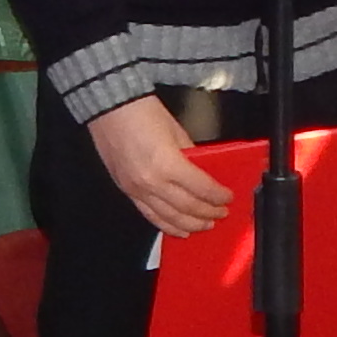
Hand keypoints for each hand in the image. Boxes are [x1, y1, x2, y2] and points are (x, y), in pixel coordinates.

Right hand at [89, 96, 233, 235]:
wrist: (109, 106)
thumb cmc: (142, 112)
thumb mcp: (176, 130)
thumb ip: (191, 154)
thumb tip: (202, 170)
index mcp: (168, 164)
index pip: (201, 188)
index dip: (218, 196)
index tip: (227, 197)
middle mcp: (152, 183)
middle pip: (188, 207)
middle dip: (209, 212)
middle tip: (222, 213)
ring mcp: (137, 190)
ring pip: (169, 218)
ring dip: (191, 225)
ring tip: (206, 225)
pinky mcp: (127, 191)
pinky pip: (150, 215)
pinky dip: (167, 226)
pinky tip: (179, 230)